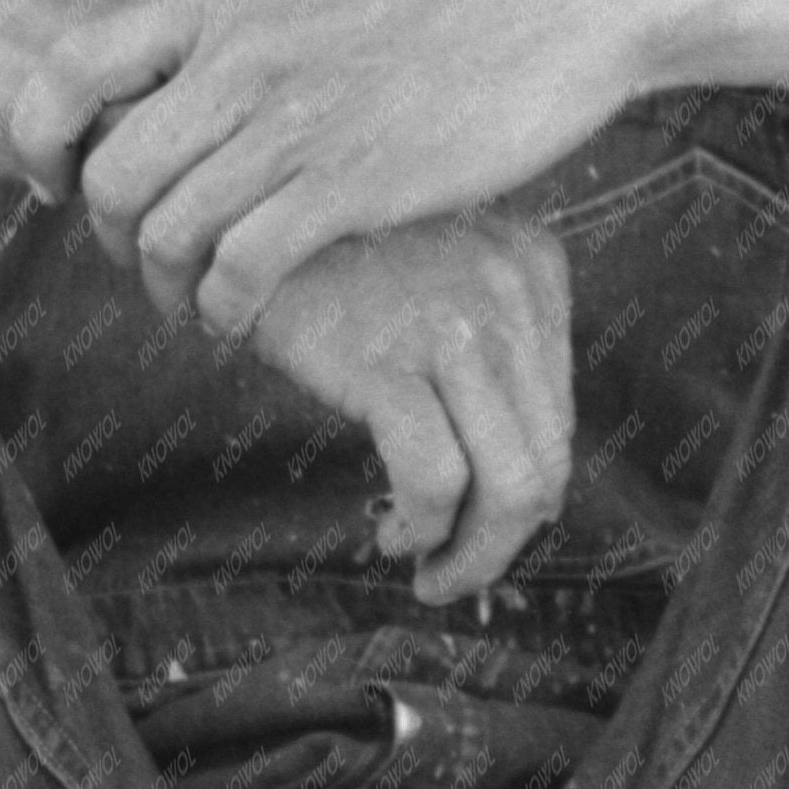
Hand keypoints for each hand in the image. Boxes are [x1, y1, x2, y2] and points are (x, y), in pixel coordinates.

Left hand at [6, 0, 636, 331]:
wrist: (552, 12)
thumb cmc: (439, 19)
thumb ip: (238, 38)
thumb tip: (175, 85)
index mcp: (222, 5)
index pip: (70, 69)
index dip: (42, 141)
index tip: (58, 186)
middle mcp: (240, 57)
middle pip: (111, 176)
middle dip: (112, 243)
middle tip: (147, 269)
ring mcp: (292, 121)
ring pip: (168, 233)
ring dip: (169, 291)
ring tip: (198, 308)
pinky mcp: (349, 183)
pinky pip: (241, 268)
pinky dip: (225, 310)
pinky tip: (244, 320)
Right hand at [248, 215, 574, 603]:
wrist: (231, 216)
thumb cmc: (323, 257)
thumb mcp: (426, 277)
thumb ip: (478, 343)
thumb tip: (505, 473)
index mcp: (532, 269)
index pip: (557, 418)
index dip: (521, 493)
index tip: (475, 526)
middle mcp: (511, 294)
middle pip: (547, 460)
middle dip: (506, 540)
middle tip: (457, 571)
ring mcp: (457, 327)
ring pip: (511, 486)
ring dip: (473, 556)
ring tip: (430, 572)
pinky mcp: (389, 361)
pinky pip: (435, 481)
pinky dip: (423, 528)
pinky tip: (394, 534)